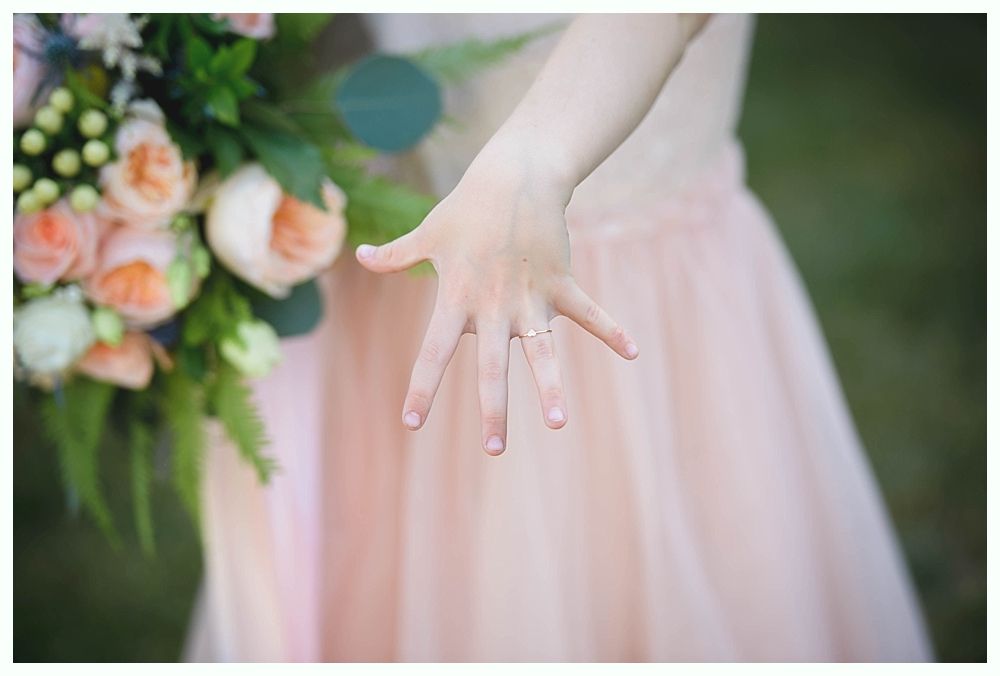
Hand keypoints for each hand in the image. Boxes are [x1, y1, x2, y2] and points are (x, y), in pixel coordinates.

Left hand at [355, 155, 638, 455]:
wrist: (514, 175)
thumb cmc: (465, 207)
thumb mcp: (427, 233)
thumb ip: (395, 255)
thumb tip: (359, 257)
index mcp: (456, 298)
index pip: (433, 352)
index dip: (423, 387)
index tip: (412, 422)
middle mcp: (492, 306)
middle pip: (492, 366)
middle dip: (493, 410)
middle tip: (495, 448)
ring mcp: (530, 296)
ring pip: (542, 350)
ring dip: (551, 387)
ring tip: (558, 423)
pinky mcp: (560, 283)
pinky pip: (589, 312)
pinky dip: (611, 330)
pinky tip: (633, 352)